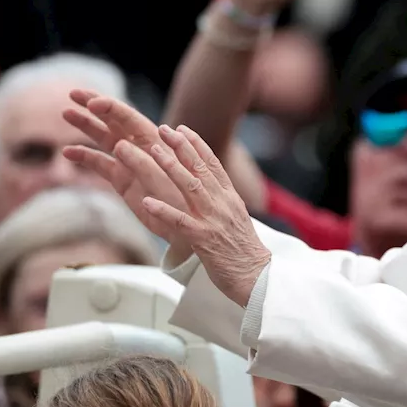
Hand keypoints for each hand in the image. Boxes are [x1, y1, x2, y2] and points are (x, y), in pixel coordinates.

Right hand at [62, 92, 191, 255]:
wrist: (187, 227)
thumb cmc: (184, 202)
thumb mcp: (166, 180)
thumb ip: (144, 163)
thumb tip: (120, 145)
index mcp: (156, 141)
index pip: (130, 118)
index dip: (111, 107)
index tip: (92, 102)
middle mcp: (142, 148)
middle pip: (115, 120)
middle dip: (95, 105)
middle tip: (72, 93)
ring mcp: (131, 163)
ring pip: (105, 138)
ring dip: (86, 126)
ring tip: (65, 113)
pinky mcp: (122, 180)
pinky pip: (100, 164)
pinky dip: (85, 157)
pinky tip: (67, 152)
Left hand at [124, 124, 271, 307]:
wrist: (259, 278)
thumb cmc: (245, 254)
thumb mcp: (237, 220)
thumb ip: (223, 203)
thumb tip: (211, 190)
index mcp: (231, 200)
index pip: (214, 165)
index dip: (197, 145)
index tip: (183, 129)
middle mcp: (223, 205)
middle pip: (200, 169)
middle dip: (181, 147)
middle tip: (164, 129)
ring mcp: (214, 221)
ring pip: (190, 187)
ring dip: (170, 167)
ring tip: (153, 151)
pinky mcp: (204, 240)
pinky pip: (180, 222)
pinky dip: (164, 211)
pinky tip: (148, 201)